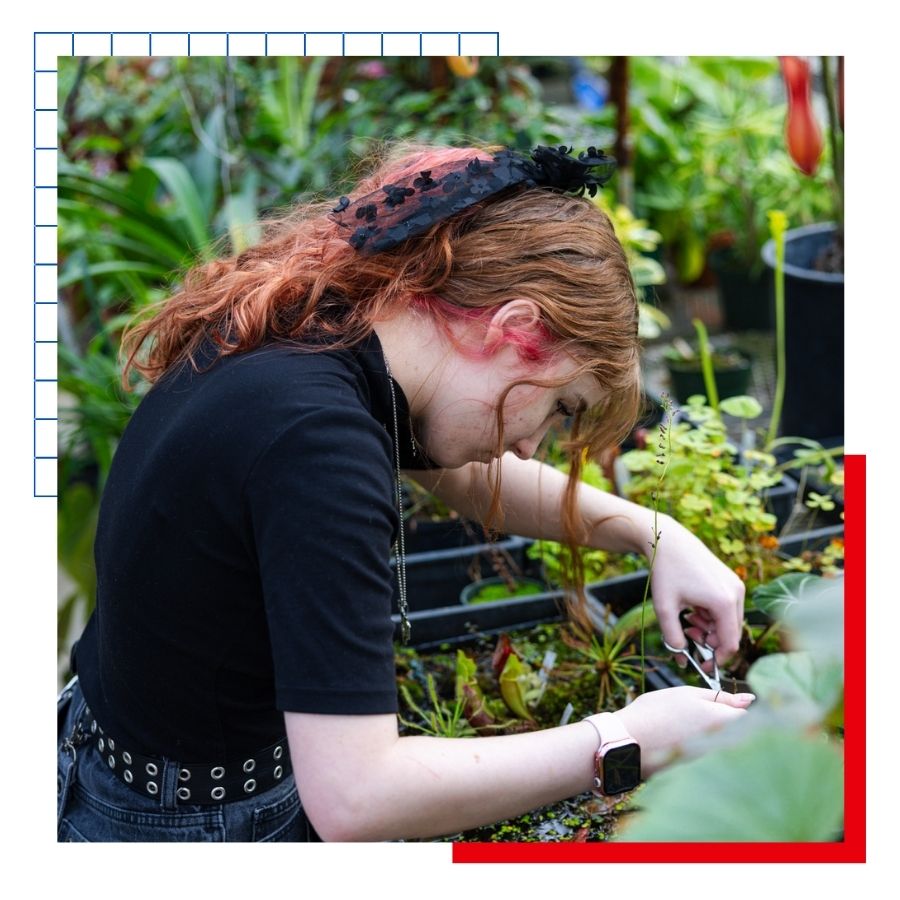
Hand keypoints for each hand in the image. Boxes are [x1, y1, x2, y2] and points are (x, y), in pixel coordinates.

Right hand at [614, 686, 753, 774]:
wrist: (628, 743)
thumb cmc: (656, 712)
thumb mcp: (687, 694)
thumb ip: (721, 697)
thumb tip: (749, 699)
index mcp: (725, 723)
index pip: (750, 717)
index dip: (739, 708)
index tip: (725, 704)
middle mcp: (724, 746)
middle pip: (740, 734)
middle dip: (728, 724)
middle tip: (699, 715)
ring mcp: (712, 762)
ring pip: (724, 746)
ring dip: (714, 737)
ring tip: (684, 728)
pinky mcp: (699, 773)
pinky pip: (709, 758)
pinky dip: (699, 749)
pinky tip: (678, 741)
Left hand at [648, 515, 744, 666]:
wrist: (668, 541)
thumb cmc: (666, 572)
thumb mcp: (665, 608)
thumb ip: (673, 638)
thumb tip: (681, 661)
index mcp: (724, 602)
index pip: (730, 644)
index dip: (716, 659)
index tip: (700, 664)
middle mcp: (736, 594)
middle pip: (730, 633)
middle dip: (709, 640)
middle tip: (687, 633)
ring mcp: (736, 586)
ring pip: (729, 621)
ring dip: (709, 627)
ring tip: (687, 618)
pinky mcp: (731, 581)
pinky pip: (727, 608)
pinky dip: (711, 614)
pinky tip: (694, 608)